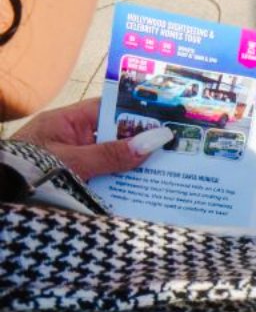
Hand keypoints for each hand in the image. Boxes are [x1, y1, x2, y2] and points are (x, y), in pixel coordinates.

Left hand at [12, 98, 166, 180]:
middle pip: (116, 137)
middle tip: (181, 148)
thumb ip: (111, 154)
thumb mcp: (71, 162)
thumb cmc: (24, 174)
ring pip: (114, 162)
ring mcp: (76, 165)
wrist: (0, 202)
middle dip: (144, 143)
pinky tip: (149, 192)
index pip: (108, 109)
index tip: (169, 117)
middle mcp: (72, 140)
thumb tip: (156, 140)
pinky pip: (108, 182)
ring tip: (174, 171)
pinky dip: (126, 187)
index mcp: (66, 122)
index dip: (137, 111)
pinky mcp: (77, 187)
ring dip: (138, 168)